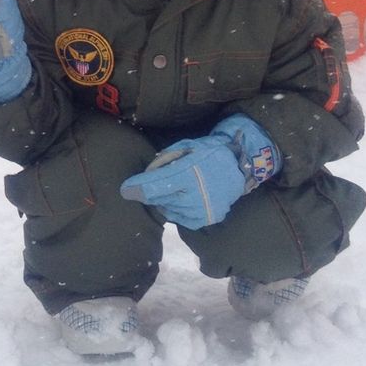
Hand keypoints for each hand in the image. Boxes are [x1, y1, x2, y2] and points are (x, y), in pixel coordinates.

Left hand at [119, 115, 278, 229]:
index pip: (156, 186)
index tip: (125, 190)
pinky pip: (181, 218)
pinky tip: (181, 199)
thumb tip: (146, 174)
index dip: (138, 188)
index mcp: (188, 173)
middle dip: (150, 193)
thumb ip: (164, 160)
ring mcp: (202, 210)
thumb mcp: (185, 147)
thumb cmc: (208, 153)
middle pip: (159, 199)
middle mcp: (195, 195)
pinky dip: (176, 209)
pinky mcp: (207, 219)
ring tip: (174, 188)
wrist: (239, 166)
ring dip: (165, 200)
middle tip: (151, 185)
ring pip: (169, 209)